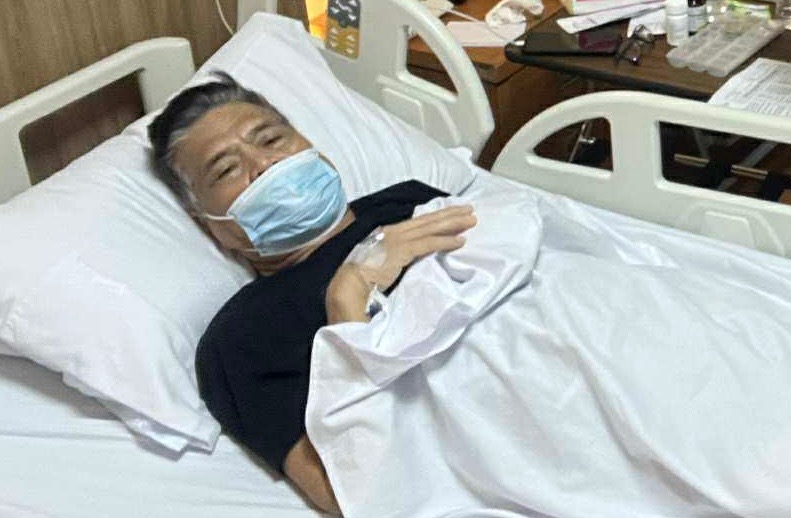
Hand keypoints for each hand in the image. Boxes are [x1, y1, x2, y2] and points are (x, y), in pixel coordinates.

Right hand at [358, 204, 476, 291]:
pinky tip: (460, 240)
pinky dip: (446, 241)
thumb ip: (393, 257)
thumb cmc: (362, 278)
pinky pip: (429, 243)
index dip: (437, 217)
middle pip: (428, 220)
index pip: (418, 222)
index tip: (453, 213)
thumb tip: (404, 259)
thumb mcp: (380, 261)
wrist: (349, 284)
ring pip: (431, 228)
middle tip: (470, 210)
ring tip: (472, 221)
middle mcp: (394, 231)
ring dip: (453, 224)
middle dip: (450, 214)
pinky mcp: (402, 250)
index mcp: (388, 233)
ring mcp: (398, 239)